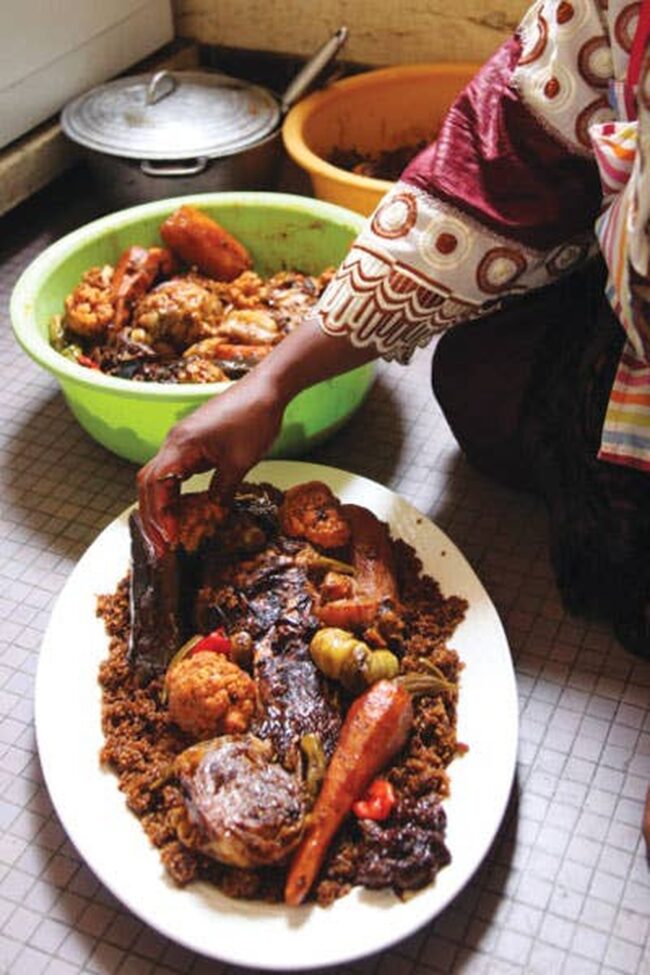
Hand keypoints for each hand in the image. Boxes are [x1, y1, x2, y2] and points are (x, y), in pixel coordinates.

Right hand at [137, 371, 284, 554]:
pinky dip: (173, 492)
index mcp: (181, 445)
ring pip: (158, 477)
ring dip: (160, 505)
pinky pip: (173, 470)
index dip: (160, 515)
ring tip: (168, 533)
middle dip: (152, 516)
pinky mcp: (192, 441)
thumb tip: (213, 515)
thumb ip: (222, 491)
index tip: (170, 538)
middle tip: (161, 545)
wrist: (266, 388)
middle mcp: (174, 441)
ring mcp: (181, 440)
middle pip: (148, 483)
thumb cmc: (254, 417)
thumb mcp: (240, 463)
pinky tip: (182, 509)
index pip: (156, 486)